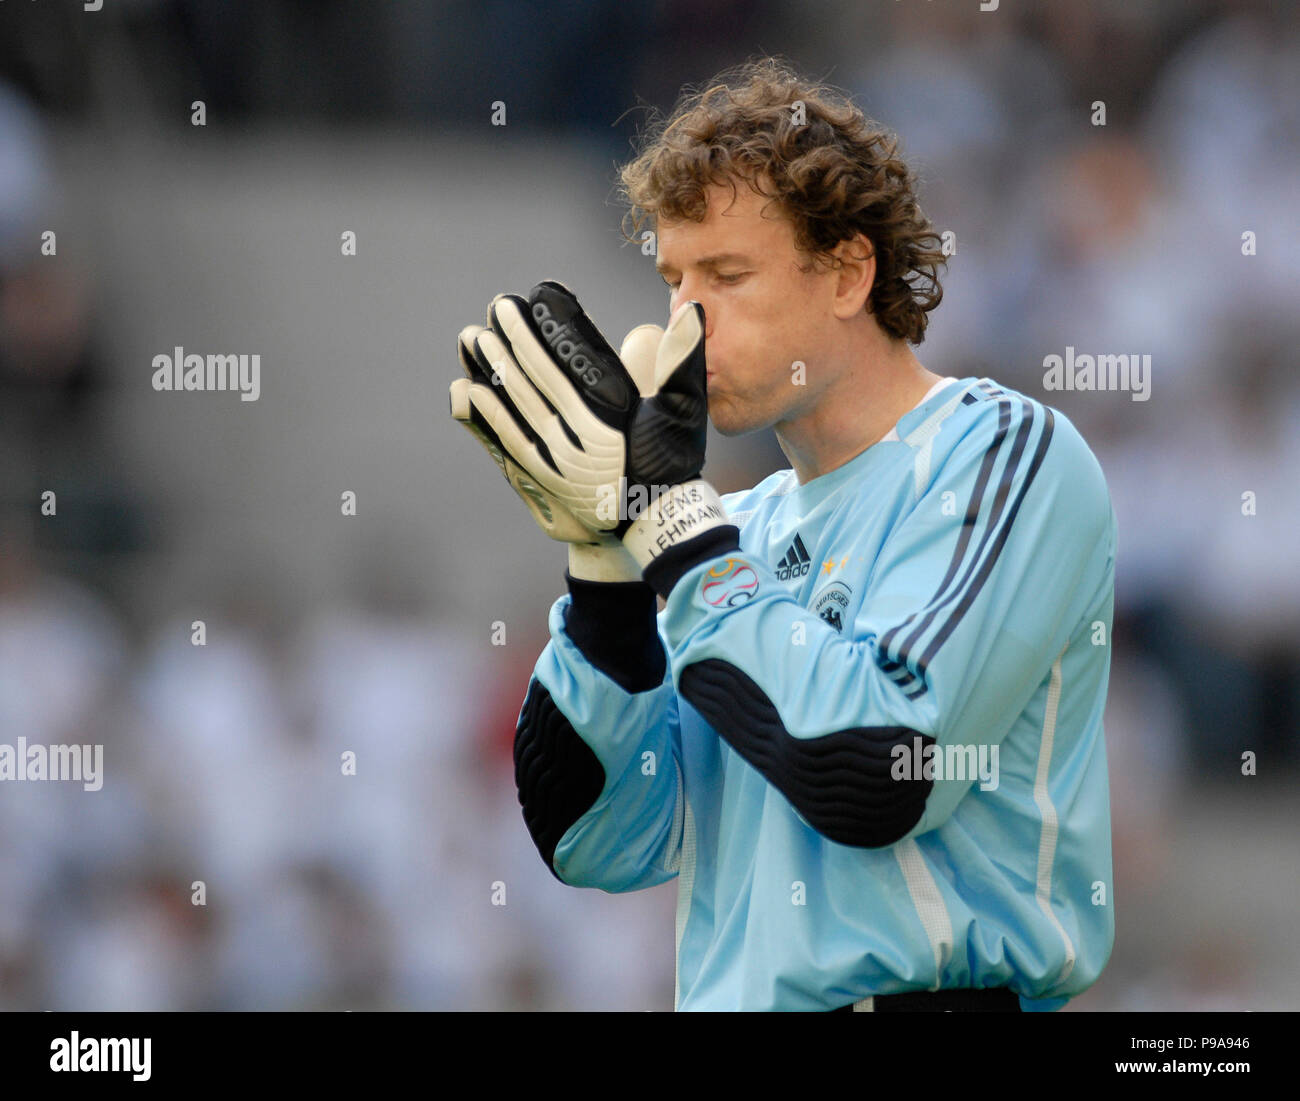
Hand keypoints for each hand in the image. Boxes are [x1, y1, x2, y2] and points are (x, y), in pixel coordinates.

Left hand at [480, 280, 730, 569]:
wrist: (658, 522)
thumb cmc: (675, 461)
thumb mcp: (687, 410)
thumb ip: (684, 359)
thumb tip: (690, 310)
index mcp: (609, 422)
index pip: (569, 367)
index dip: (545, 332)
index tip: (528, 300)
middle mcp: (578, 442)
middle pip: (537, 384)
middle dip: (513, 343)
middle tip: (495, 308)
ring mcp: (558, 463)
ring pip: (517, 410)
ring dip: (494, 372)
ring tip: (472, 339)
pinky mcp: (546, 478)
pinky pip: (510, 442)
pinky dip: (489, 416)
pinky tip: (470, 390)